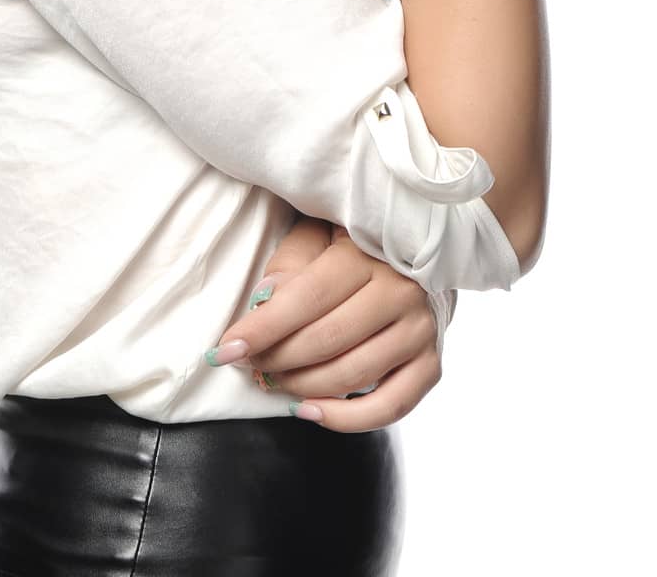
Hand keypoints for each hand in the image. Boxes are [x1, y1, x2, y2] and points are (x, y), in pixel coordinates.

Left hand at [213, 215, 447, 432]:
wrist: (415, 256)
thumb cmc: (351, 247)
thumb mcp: (316, 238)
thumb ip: (289, 265)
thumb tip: (263, 304)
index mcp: (367, 254)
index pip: (307, 298)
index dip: (262, 328)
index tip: (225, 350)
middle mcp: (401, 292)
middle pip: (327, 340)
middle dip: (276, 359)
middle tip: (248, 365)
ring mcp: (420, 331)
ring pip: (352, 375)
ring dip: (302, 386)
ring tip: (272, 381)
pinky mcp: (431, 365)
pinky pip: (390, 407)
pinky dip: (346, 419)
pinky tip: (309, 411)